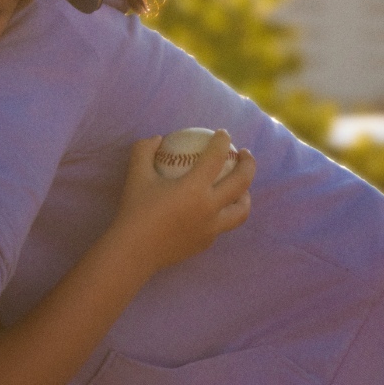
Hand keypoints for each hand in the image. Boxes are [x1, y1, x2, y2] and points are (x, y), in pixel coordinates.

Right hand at [108, 131, 254, 274]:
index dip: (222, 140)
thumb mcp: (136, 176)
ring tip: (241, 187)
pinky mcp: (207, 242)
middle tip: (244, 154)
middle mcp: (210, 207)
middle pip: (242, 182)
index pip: (216, 157)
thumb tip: (158, 138)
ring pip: (241, 210)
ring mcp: (211, 228)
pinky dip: (223, 213)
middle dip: (248, 163)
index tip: (223, 133)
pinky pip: (222, 224)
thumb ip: (144, 151)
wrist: (134, 251)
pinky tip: (215, 209)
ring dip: (246, 194)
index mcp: (194, 188)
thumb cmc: (135, 211)